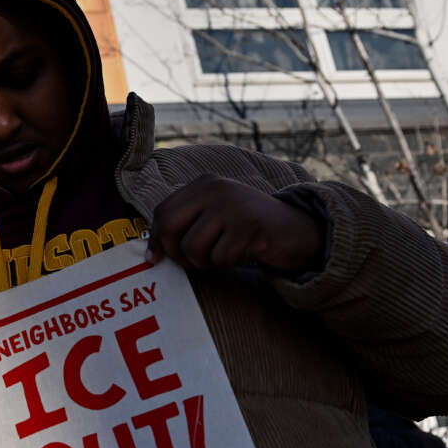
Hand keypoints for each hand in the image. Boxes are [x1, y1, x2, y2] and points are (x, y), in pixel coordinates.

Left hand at [146, 174, 322, 273]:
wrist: (297, 229)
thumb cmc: (248, 228)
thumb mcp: (214, 216)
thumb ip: (185, 225)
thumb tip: (151, 255)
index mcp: (204, 183)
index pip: (163, 212)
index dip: (157, 240)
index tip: (156, 259)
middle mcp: (215, 188)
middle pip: (170, 228)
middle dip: (176, 254)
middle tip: (194, 263)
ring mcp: (232, 206)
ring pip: (193, 248)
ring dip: (205, 262)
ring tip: (223, 255)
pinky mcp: (248, 227)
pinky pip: (219, 258)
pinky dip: (228, 264)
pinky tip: (242, 254)